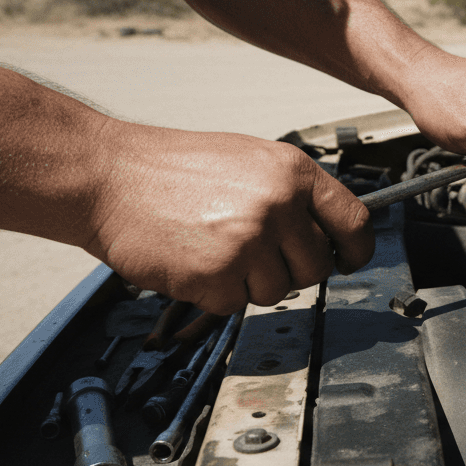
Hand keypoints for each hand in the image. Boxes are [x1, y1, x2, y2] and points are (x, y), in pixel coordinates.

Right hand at [84, 123, 373, 313]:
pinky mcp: (219, 274)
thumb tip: (329, 229)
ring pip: (278, 291)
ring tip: (215, 248)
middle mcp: (278, 205)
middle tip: (252, 251)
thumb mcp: (251, 161)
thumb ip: (293, 194)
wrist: (109, 176)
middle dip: (289, 268)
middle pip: (317, 267)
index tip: (349, 260)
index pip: (354, 221)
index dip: (356, 249)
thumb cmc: (172, 169)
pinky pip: (236, 304)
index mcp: (293, 172)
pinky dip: (215, 293)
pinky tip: (194, 261)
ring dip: (248, 282)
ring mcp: (250, 240)